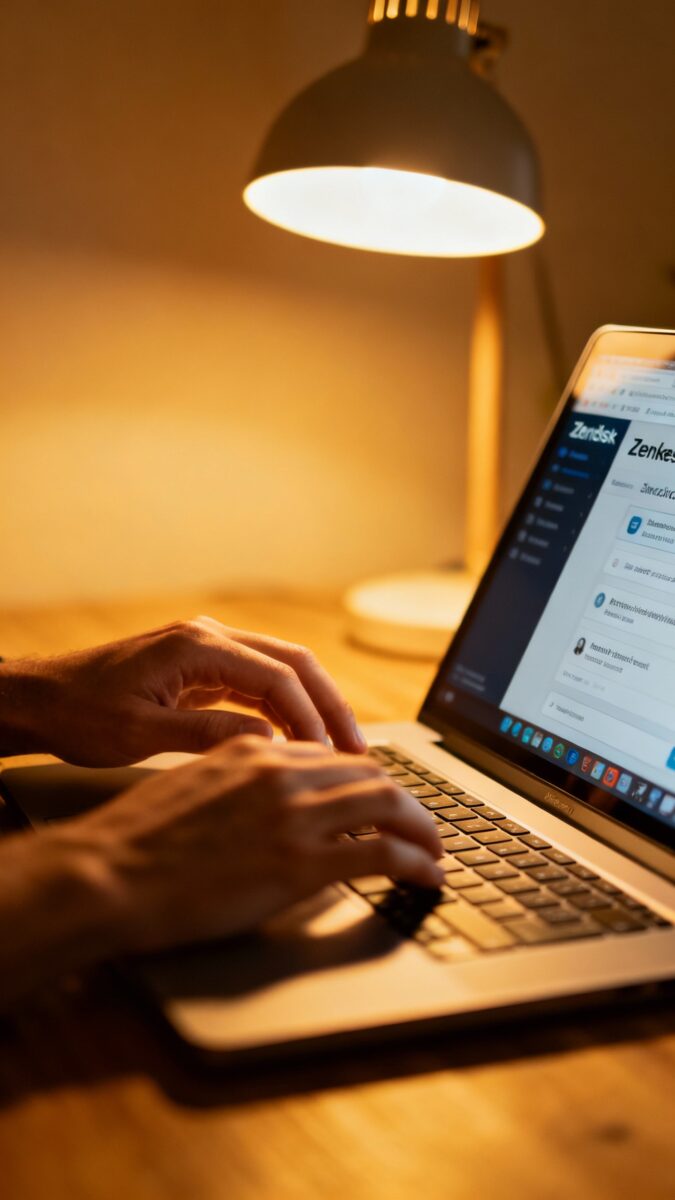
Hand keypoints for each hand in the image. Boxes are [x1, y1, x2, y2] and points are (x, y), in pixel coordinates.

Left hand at [0, 616, 367, 764]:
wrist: (43, 699)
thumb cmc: (80, 714)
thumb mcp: (140, 734)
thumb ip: (206, 736)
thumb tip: (270, 748)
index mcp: (197, 646)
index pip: (277, 678)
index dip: (311, 719)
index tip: (333, 757)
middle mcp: (210, 638)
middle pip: (294, 664)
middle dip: (330, 706)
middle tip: (360, 750)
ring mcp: (209, 650)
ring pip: (282, 672)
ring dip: (313, 709)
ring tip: (341, 752)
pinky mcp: (204, 668)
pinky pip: (259, 685)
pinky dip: (286, 712)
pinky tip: (301, 744)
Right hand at [50, 737, 444, 953]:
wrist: (106, 874)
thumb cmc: (134, 840)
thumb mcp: (188, 786)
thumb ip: (234, 782)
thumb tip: (263, 802)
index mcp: (252, 751)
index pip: (331, 754)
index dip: (366, 776)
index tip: (383, 797)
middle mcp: (280, 772)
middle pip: (369, 772)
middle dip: (406, 799)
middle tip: (424, 825)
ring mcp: (292, 815)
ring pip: (388, 803)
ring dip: (423, 827)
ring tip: (437, 850)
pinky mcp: (299, 862)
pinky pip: (381, 853)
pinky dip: (416, 863)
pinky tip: (427, 877)